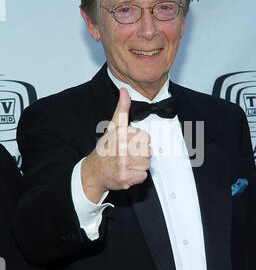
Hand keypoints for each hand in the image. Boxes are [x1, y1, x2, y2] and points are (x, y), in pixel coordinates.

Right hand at [81, 88, 151, 202]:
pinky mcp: (124, 176)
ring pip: (147, 164)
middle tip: (128, 155)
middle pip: (148, 151)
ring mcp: (122, 162)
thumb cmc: (105, 149)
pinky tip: (127, 173)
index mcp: (121, 133)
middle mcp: (121, 147)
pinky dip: (136, 177)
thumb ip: (122, 109)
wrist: (93, 172)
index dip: (140, 142)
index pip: (146, 137)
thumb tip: (125, 91)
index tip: (129, 144)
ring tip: (127, 164)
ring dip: (138, 166)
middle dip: (140, 155)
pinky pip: (143, 176)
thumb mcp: (113, 127)